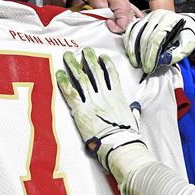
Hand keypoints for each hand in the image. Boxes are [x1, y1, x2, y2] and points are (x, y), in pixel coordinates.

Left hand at [56, 48, 143, 170]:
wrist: (119, 144)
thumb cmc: (127, 134)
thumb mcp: (132, 119)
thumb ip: (132, 111)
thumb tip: (135, 108)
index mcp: (118, 96)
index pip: (111, 74)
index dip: (105, 63)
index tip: (101, 56)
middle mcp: (104, 95)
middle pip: (95, 71)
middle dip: (89, 58)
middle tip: (84, 50)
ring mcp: (92, 101)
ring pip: (81, 77)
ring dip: (74, 65)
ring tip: (68, 56)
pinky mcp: (81, 110)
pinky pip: (70, 92)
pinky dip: (64, 82)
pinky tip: (59, 74)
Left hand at [88, 0, 143, 33]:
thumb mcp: (99, 3)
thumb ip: (105, 15)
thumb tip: (109, 22)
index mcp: (123, 8)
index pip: (123, 26)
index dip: (114, 27)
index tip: (107, 22)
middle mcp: (128, 8)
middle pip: (127, 25)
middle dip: (117, 26)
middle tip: (109, 21)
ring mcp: (128, 7)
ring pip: (130, 22)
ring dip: (123, 24)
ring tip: (115, 22)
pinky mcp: (126, 6)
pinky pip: (135, 14)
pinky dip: (133, 19)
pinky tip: (132, 21)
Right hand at [124, 10, 194, 74]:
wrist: (187, 25)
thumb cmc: (187, 35)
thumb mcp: (187, 45)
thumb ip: (177, 54)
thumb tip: (163, 61)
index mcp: (169, 20)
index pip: (156, 39)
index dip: (151, 55)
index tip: (149, 67)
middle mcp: (157, 16)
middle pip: (144, 36)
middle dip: (142, 55)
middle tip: (143, 67)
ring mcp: (149, 16)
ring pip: (135, 32)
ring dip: (132, 49)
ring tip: (135, 62)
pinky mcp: (143, 19)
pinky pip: (132, 29)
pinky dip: (129, 41)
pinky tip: (131, 52)